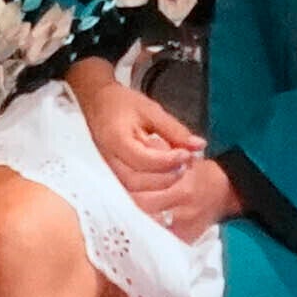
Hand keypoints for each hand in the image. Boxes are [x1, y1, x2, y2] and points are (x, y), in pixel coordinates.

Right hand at [71, 67, 206, 203]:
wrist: (97, 103)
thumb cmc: (123, 104)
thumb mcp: (151, 110)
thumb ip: (175, 130)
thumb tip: (199, 146)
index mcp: (115, 139)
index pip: (142, 159)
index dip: (167, 161)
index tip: (186, 155)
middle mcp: (108, 160)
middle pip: (137, 182)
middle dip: (166, 178)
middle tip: (186, 165)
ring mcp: (108, 172)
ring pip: (133, 193)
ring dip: (160, 188)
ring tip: (178, 172)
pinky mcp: (113, 178)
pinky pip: (132, 194)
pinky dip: (152, 194)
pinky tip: (167, 183)